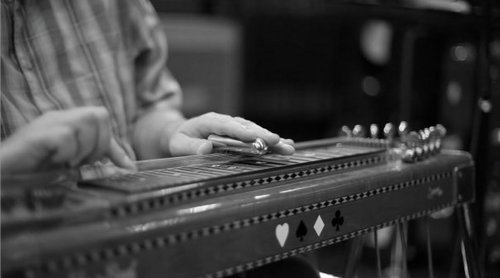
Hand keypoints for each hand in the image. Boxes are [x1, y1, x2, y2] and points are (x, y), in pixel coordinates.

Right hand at [0, 107, 135, 174]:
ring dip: (83, 150)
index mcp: (68, 123)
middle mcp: (59, 118)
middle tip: (81, 163)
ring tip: (66, 163)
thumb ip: (94, 159)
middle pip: (98, 115)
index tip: (126, 167)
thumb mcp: (71, 165)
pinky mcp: (37, 134)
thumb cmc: (33, 172)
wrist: (1, 175)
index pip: (102, 119)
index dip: (116, 145)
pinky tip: (54, 163)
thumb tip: (127, 166)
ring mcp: (47, 123)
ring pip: (86, 123)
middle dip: (98, 145)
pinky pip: (66, 136)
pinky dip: (66, 153)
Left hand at [165, 112, 294, 155]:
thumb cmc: (180, 138)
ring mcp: (235, 127)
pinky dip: (271, 142)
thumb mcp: (178, 143)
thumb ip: (190, 146)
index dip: (241, 131)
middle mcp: (226, 121)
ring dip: (271, 140)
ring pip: (255, 132)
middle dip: (262, 135)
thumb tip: (205, 149)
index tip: (254, 137)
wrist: (181, 132)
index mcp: (210, 121)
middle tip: (278, 141)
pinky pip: (257, 137)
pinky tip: (287, 145)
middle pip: (247, 127)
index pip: (228, 125)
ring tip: (288, 147)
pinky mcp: (241, 134)